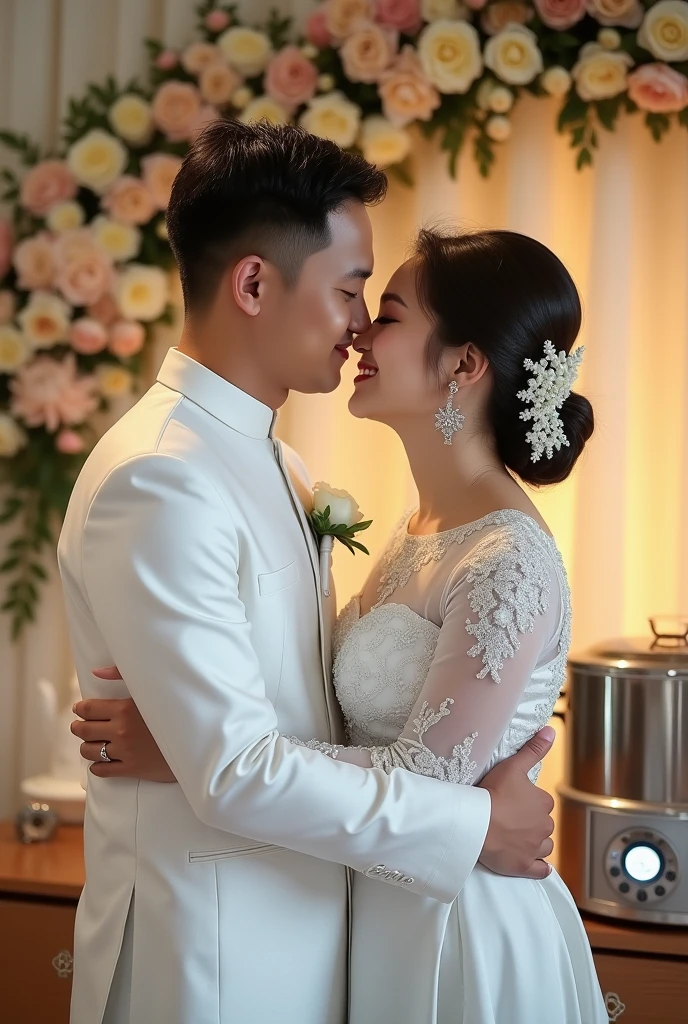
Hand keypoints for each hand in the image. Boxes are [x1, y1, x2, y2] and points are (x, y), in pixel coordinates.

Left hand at [71, 666, 176, 782]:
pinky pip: (101, 770)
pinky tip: (103, 759)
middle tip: (80, 725)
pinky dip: (97, 765)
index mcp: (125, 709)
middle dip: (78, 727)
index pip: (88, 709)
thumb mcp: (152, 689)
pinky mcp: (131, 769)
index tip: (81, 709)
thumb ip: (122, 675)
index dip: (81, 709)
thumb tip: (96, 672)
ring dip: (86, 746)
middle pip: (84, 730)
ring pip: (89, 751)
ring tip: (90, 742)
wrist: (196, 740)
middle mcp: (121, 731)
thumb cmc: (174, 710)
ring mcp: (125, 752)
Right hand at [477, 726, 555, 879]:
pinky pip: (540, 870)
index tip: (512, 800)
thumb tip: (551, 731)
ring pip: (543, 845)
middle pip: (542, 824)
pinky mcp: (525, 866)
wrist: (477, 823)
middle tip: (509, 818)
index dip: (527, 802)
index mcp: (543, 803)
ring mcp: (535, 848)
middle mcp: (545, 826)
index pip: (541, 802)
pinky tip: (534, 864)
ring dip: (534, 843)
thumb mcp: (513, 766)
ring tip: (515, 837)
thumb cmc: (494, 793)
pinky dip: (539, 867)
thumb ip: (534, 749)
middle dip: (530, 822)